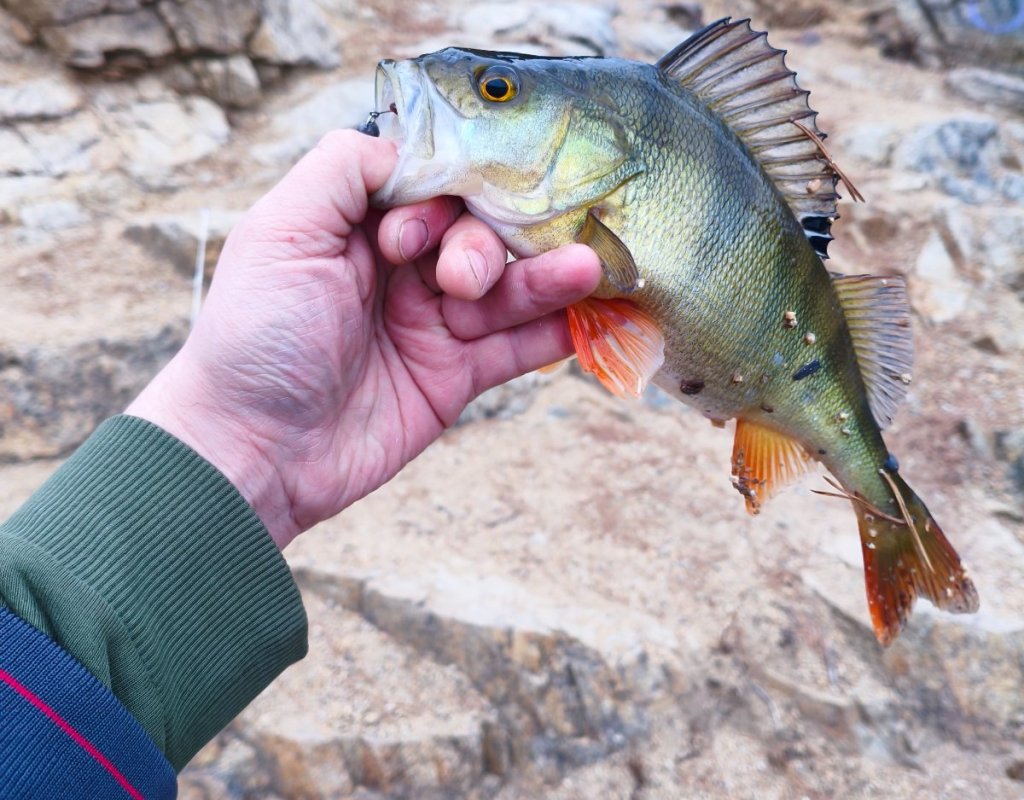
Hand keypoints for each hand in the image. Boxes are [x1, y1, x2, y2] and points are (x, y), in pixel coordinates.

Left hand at [127, 130, 599, 547]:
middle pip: (477, 232)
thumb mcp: (279, 233)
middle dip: (485, 245)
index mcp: (359, 228)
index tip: (414, 236)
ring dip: (546, 277)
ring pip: (506, 289)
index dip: (441, 198)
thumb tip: (408, 144)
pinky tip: (588, 317)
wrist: (256, 452)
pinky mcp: (454, 379)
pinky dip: (553, 333)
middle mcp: (401, 270)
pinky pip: (516, 350)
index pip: (430, 186)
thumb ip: (342, 170)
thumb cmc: (256, 338)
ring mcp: (431, 325)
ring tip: (586, 269)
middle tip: (464, 280)